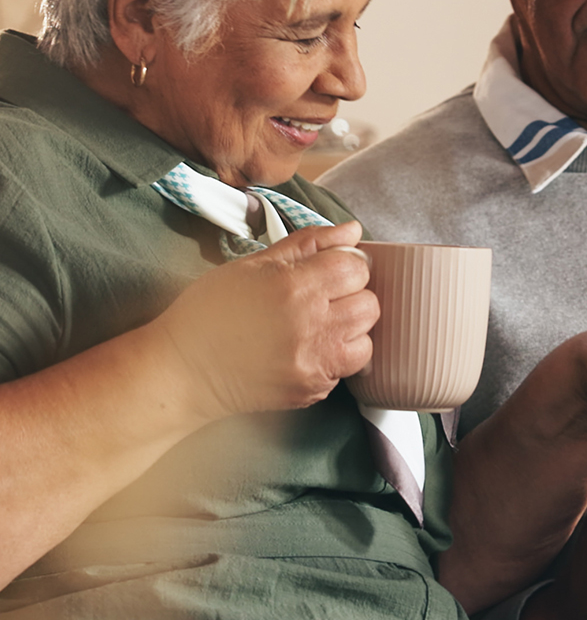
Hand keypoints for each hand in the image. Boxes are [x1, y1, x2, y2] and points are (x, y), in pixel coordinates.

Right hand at [156, 220, 378, 419]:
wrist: (184, 370)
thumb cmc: (210, 312)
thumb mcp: (253, 264)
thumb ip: (309, 243)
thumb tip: (351, 230)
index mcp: (293, 287)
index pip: (355, 267)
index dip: (345, 263)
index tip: (329, 269)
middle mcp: (310, 326)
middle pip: (369, 303)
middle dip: (352, 295)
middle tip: (323, 296)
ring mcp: (313, 363)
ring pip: (366, 338)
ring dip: (350, 327)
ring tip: (319, 324)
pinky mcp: (312, 389)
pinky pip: (348, 368)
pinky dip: (337, 355)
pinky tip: (308, 347)